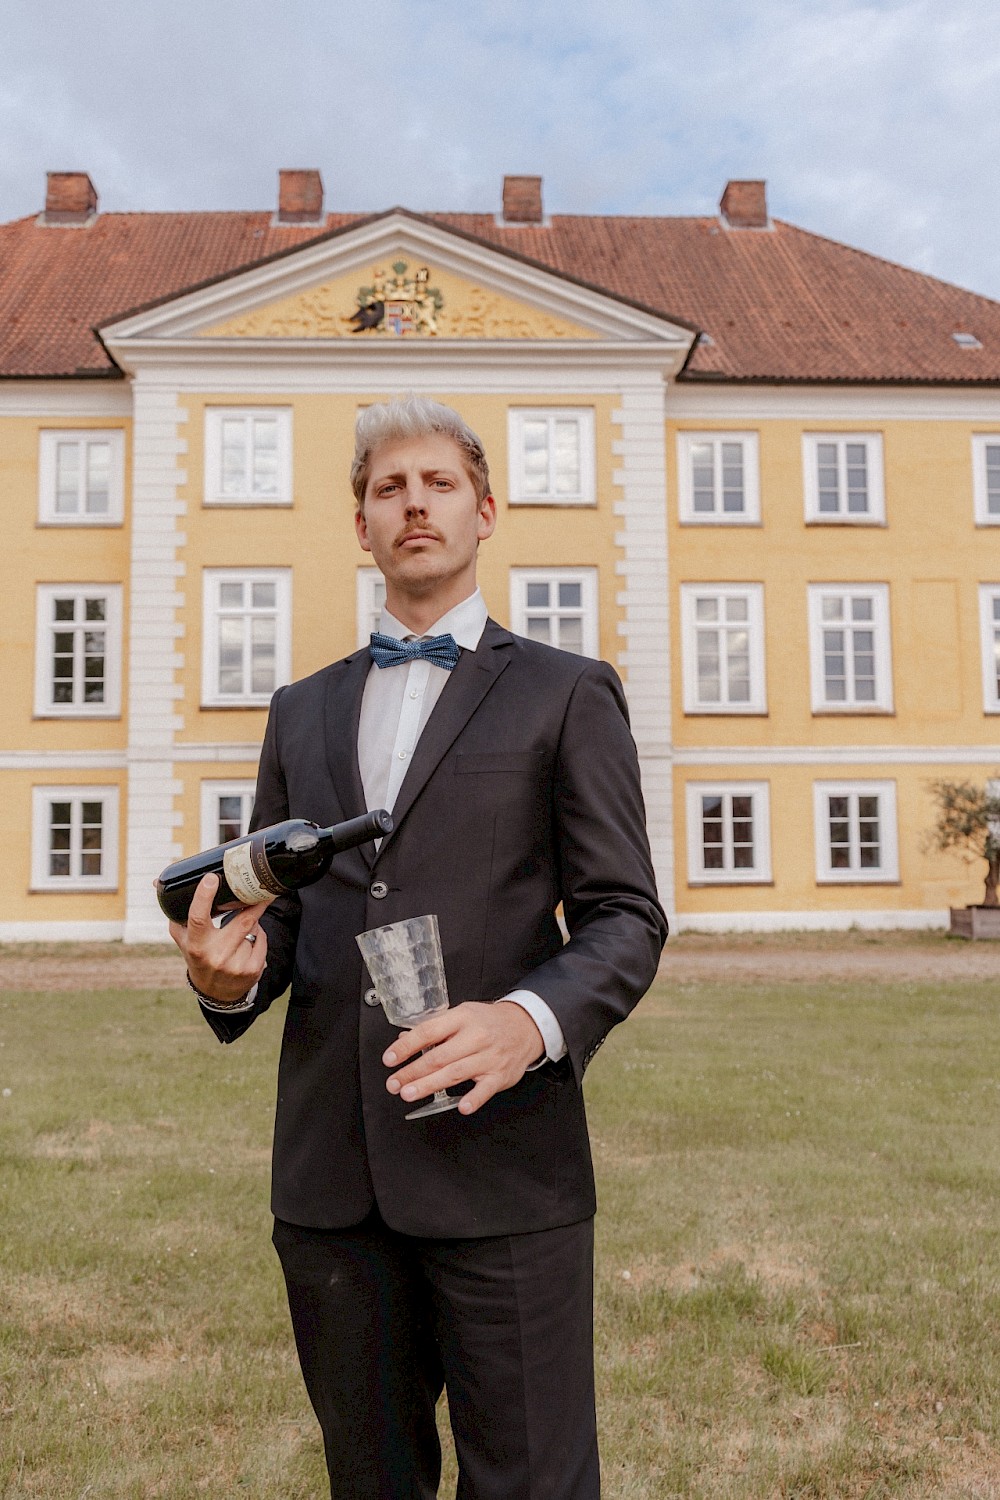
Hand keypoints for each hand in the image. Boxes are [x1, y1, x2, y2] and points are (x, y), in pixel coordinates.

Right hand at [166, 874, 268, 1002]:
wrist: (214, 991)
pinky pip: (262, 940)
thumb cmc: (198, 955)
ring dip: (252, 922)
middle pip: (242, 920)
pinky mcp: (252, 970)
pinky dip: (259, 935)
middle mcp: (215, 956)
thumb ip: (175, 911)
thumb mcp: (184, 938)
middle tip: (259, 888)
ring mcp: (235, 965)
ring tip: (240, 928)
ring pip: (254, 928)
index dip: (204, 897)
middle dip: (254, 902)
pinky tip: (249, 941)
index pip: (198, 918)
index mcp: (195, 945)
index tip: (211, 878)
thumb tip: (157, 882)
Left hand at [382, 1001, 544, 1115]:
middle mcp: (475, 1037)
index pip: (429, 1031)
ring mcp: (489, 1057)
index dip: (406, 1046)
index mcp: (462, 1018)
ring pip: (455, 1073)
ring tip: (409, 1093)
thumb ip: (435, 1027)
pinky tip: (461, 1106)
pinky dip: (474, 1099)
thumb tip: (405, 1039)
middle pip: (439, 1056)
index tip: (390, 1058)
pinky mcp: (500, 1075)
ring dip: (429, 1085)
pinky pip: (485, 1089)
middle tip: (394, 1083)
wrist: (525, 1026)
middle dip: (412, 1071)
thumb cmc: (489, 1022)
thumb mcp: (462, 1014)